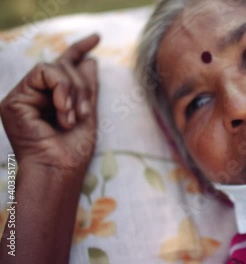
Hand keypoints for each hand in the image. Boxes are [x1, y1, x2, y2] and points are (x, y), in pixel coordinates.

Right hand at [0, 34, 99, 176]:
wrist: (61, 169)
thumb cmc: (74, 150)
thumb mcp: (88, 113)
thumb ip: (87, 88)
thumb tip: (91, 60)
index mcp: (54, 99)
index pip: (65, 67)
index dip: (79, 49)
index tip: (97, 38)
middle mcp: (37, 96)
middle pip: (64, 67)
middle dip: (82, 86)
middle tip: (85, 113)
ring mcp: (24, 98)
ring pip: (54, 68)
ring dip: (72, 90)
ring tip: (74, 117)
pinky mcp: (14, 100)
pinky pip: (42, 73)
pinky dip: (60, 89)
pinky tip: (63, 111)